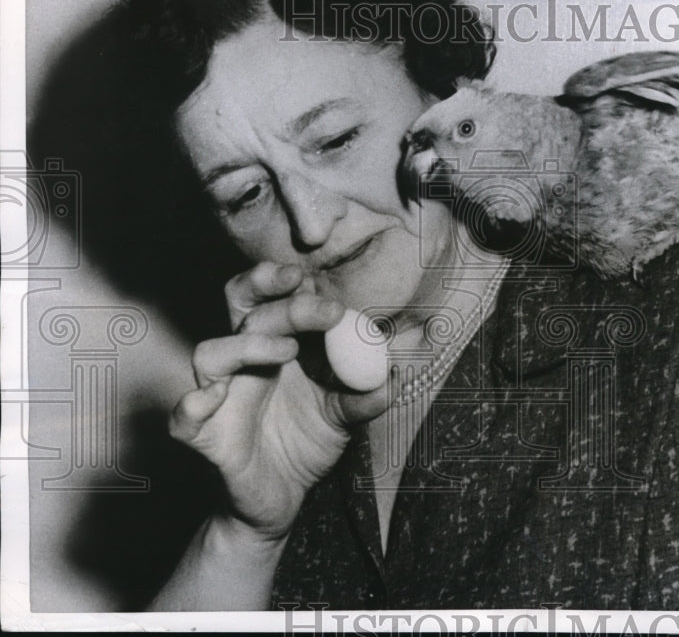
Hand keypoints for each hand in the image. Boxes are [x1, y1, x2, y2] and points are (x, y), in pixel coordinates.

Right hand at [168, 262, 394, 540]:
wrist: (280, 500)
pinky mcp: (205, 436)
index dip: (289, 280)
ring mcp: (220, 396)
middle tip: (308, 290)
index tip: (319, 280)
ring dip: (248, 344)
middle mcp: (243, 360)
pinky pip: (184, 416)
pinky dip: (192, 405)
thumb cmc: (307, 442)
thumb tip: (391, 375)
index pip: (272, 295)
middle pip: (240, 306)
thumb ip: (366, 394)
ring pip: (211, 352)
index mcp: (275, 344)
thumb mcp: (347, 415)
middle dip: (270, 290)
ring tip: (288, 350)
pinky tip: (211, 399)